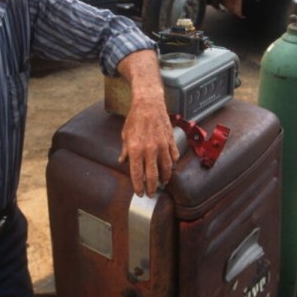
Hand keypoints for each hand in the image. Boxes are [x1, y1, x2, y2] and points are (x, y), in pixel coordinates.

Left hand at [115, 49, 178, 196]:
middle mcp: (150, 149)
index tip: (140, 192)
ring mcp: (162, 145)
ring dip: (164, 178)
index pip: (137, 174)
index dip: (138, 186)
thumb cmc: (135, 118)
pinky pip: (174, 156)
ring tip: (162, 183)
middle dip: (152, 187)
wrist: (149, 103)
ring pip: (166, 168)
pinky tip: (170, 167)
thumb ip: (125, 150)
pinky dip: (172, 164)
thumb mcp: (125, 135)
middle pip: (153, 175)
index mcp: (136, 149)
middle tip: (151, 193)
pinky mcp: (170, 140)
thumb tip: (122, 162)